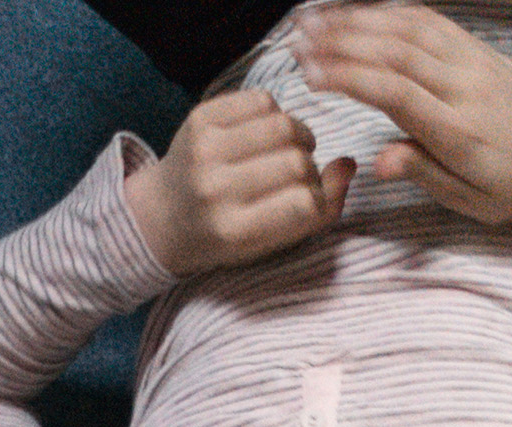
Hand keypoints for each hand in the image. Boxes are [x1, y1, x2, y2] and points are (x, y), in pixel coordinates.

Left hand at [122, 84, 344, 278]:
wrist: (162, 216)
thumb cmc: (227, 234)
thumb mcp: (272, 242)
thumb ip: (320, 212)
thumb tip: (349, 164)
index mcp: (234, 231)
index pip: (304, 204)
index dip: (320, 197)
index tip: (310, 199)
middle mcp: (215, 190)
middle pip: (297, 163)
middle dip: (309, 168)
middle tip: (298, 174)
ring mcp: (204, 150)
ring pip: (284, 126)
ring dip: (299, 136)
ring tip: (290, 149)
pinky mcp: (200, 118)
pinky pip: (263, 100)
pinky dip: (275, 113)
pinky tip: (266, 132)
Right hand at [299, 5, 511, 231]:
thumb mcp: (467, 199)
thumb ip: (422, 172)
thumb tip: (379, 162)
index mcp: (458, 130)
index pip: (395, 93)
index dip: (349, 78)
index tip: (310, 75)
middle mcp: (465, 87)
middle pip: (395, 51)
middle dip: (341, 41)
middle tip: (298, 39)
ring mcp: (473, 62)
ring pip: (409, 28)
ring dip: (359, 19)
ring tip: (316, 19)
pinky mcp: (478, 49)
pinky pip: (431, 21)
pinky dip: (392, 13)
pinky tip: (362, 12)